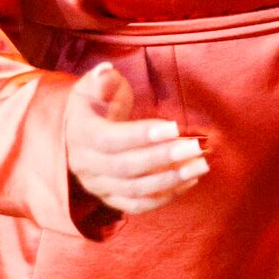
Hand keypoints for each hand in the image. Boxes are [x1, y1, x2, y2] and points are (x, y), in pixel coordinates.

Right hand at [63, 61, 207, 217]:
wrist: (77, 133)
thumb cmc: (94, 104)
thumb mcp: (92, 86)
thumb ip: (101, 80)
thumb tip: (106, 72)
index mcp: (81, 135)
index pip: (110, 140)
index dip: (142, 135)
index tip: (175, 127)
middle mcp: (85, 165)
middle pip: (125, 167)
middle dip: (163, 158)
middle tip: (195, 147)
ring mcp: (97, 185)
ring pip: (133, 190)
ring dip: (169, 180)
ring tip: (200, 165)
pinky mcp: (109, 198)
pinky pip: (136, 205)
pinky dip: (163, 198)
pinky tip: (189, 181)